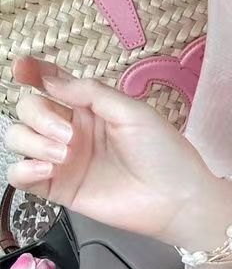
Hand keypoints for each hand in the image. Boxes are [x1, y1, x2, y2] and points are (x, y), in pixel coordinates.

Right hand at [4, 56, 231, 248]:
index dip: (32, 72)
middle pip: (28, 108)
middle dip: (39, 116)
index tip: (22, 69)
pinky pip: (20, 175)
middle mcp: (72, 129)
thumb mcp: (133, 112)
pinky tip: (46, 170)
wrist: (176, 200)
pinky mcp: (60, 188)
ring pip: (19, 138)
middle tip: (69, 136)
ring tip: (63, 155)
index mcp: (91, 107)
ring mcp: (63, 159)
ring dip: (33, 141)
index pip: (52, 83)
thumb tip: (51, 80)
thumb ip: (91, 93)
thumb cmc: (164, 153)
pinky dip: (23, 170)